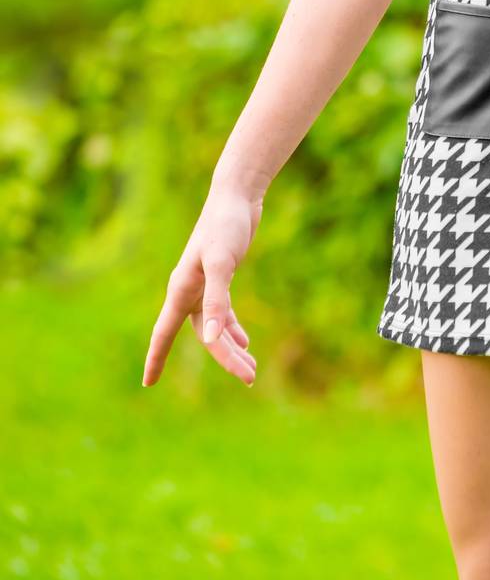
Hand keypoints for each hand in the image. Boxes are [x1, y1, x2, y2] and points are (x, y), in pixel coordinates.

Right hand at [141, 183, 263, 387]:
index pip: (164, 332)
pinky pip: (222, 312)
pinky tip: (244, 341)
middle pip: (203, 336)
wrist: (236, 196)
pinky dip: (231, 328)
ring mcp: (204, 284)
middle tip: (250, 377)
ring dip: (231, 347)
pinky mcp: (220, 277)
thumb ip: (217, 301)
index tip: (147, 383)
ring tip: (251, 369)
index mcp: (181, 289)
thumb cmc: (225, 225)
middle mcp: (189, 290)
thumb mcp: (223, 263)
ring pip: (214, 327)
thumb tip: (210, 339)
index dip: (156, 358)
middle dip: (224, 358)